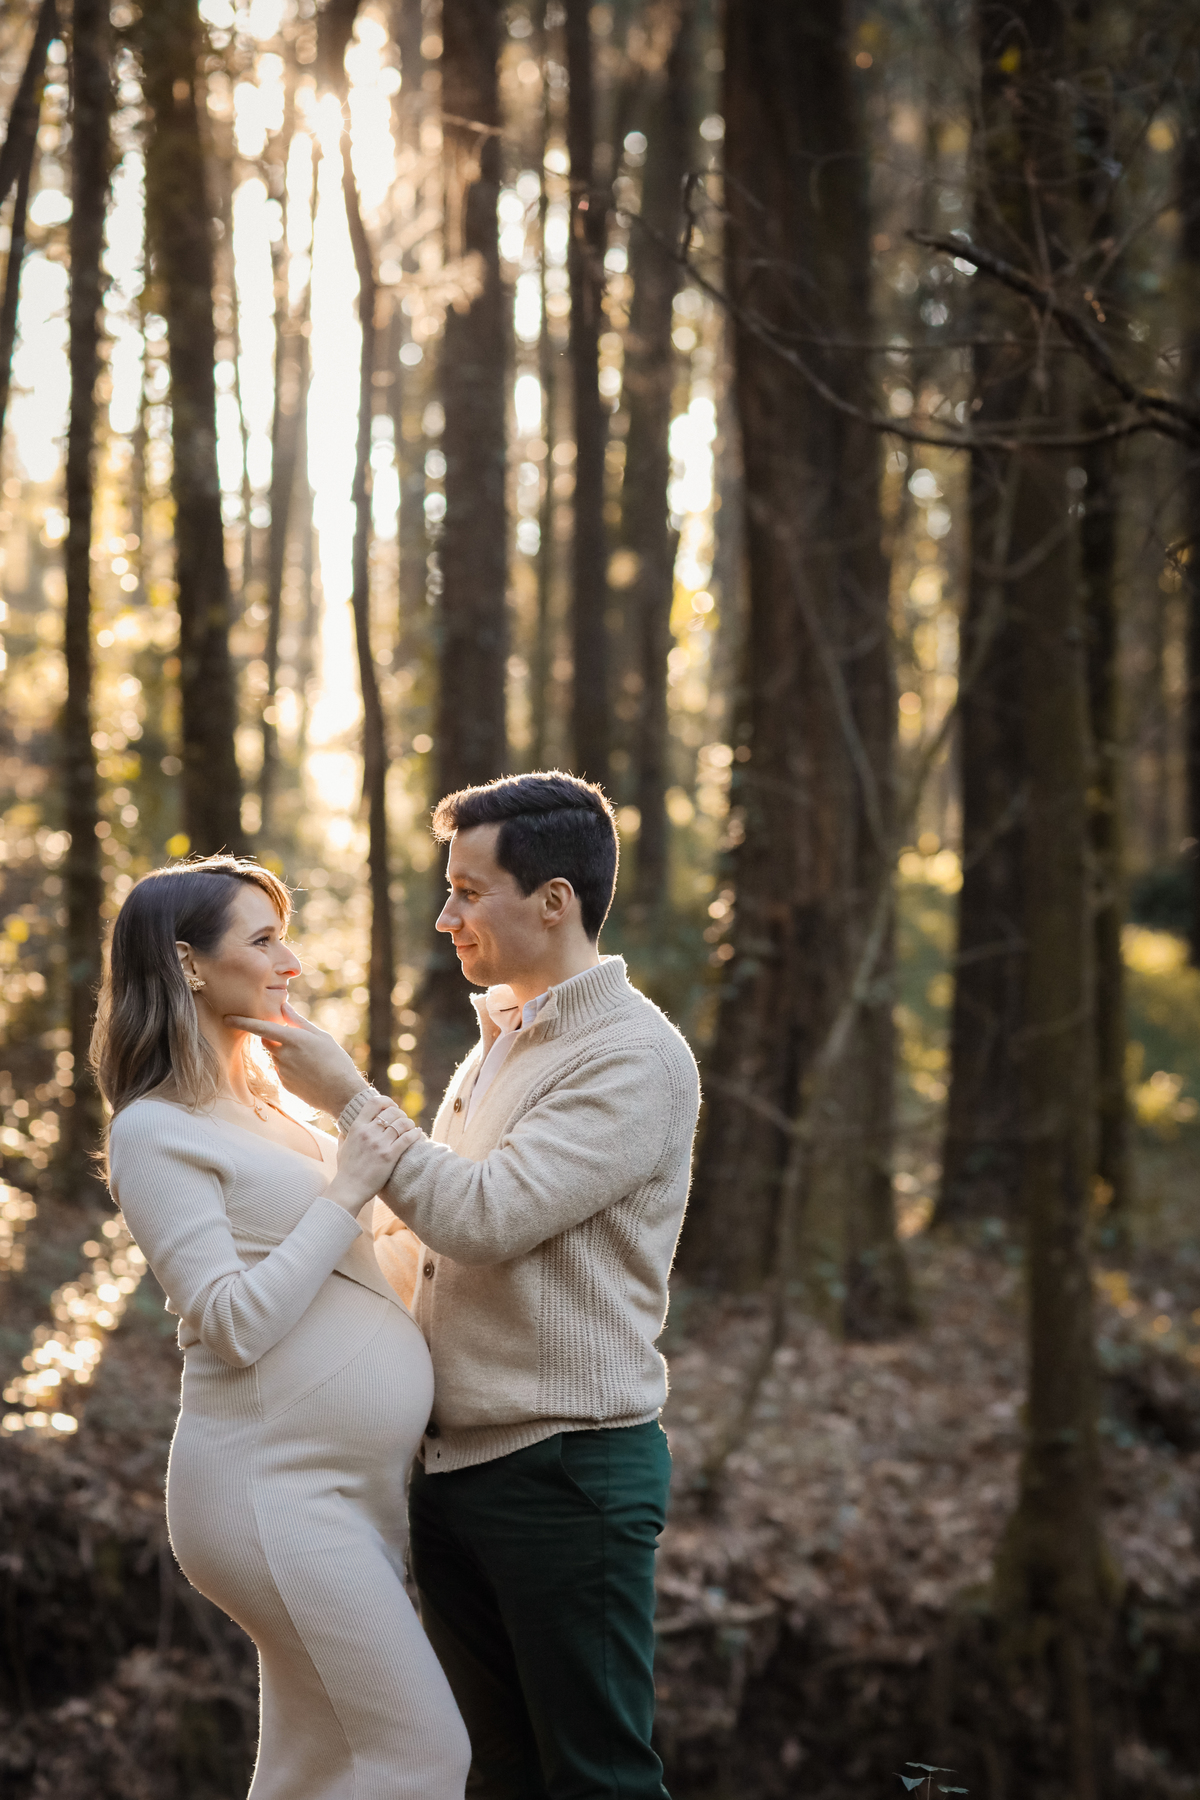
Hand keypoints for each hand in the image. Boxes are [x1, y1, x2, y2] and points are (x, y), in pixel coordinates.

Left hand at [224, 999, 364, 1114]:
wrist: (341, 1093)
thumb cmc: (335, 1060)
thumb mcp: (320, 1036)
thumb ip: (298, 1021)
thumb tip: (283, 1006)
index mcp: (292, 1039)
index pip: (260, 1027)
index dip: (242, 1022)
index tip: (226, 1018)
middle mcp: (283, 1055)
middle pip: (268, 1041)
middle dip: (275, 1037)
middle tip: (297, 1041)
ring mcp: (282, 1071)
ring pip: (277, 1056)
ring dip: (286, 1054)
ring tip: (311, 1061)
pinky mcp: (284, 1084)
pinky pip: (282, 1071)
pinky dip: (291, 1068)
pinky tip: (309, 1073)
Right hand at [324, 1093, 420, 1214]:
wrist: (349, 1189)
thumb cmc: (346, 1171)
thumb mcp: (341, 1150)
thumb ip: (344, 1137)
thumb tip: (343, 1130)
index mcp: (357, 1128)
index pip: (374, 1102)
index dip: (387, 1101)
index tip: (392, 1107)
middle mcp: (368, 1132)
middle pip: (392, 1112)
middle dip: (401, 1114)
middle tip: (404, 1121)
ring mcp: (379, 1144)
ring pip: (402, 1123)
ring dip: (409, 1124)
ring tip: (412, 1128)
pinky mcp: (389, 1156)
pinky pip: (407, 1138)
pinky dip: (415, 1134)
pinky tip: (418, 1134)